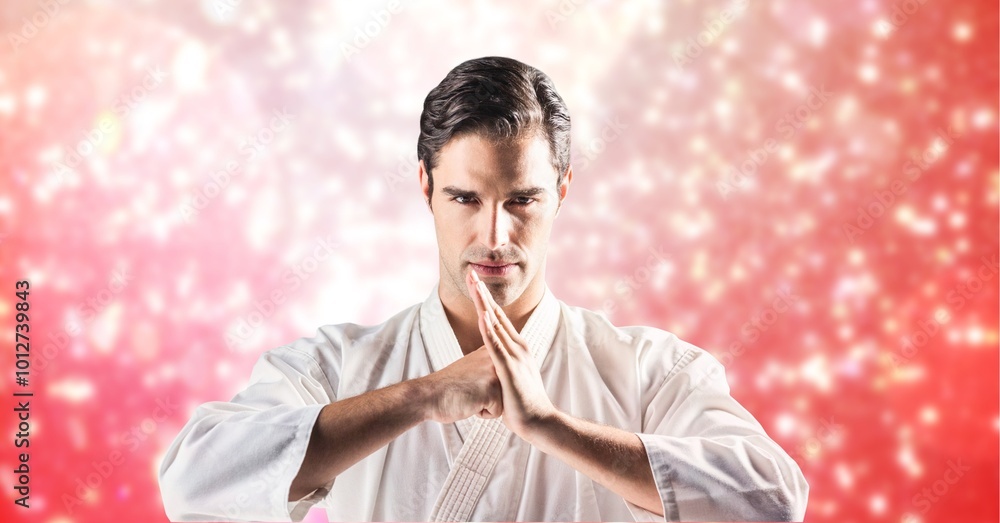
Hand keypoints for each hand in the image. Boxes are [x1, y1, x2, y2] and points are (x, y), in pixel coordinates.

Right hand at [418, 345, 503, 423]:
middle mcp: (496, 358)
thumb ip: (489, 365)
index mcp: (491, 350)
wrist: (429, 395)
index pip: (505, 378)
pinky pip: (496, 412)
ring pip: (503, 402)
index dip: (487, 387)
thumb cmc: (450, 386)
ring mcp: (495, 373)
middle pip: (507, 390)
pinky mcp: (492, 390)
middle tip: (469, 388)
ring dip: (486, 405)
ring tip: (469, 394)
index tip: (472, 381)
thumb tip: (505, 372)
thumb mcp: (473, 366)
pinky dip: (482, 413)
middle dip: (489, 396)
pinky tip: (468, 402)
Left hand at [466, 270, 557, 439]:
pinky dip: (489, 330)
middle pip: (496, 313)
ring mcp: (514, 356)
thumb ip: (501, 367)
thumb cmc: (522, 405)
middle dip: (483, 292)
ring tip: (474, 285)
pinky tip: (482, 316)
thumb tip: (491, 365)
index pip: (498, 317)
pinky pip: (496, 346)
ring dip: (484, 304)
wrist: (539, 422)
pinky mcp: (509, 369)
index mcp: (517, 347)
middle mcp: (517, 346)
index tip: (475, 282)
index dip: (486, 299)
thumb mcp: (509, 379)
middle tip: (471, 272)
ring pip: (495, 324)